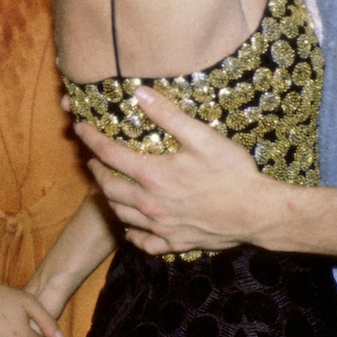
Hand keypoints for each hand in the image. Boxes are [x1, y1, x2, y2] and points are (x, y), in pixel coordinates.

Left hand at [73, 88, 278, 255]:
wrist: (256, 213)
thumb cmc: (232, 173)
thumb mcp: (202, 136)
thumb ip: (168, 115)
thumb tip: (139, 94)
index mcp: (152, 175)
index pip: (109, 155)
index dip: (91, 139)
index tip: (80, 129)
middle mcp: (150, 204)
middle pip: (109, 188)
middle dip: (97, 171)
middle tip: (93, 160)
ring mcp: (161, 227)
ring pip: (121, 215)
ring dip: (109, 199)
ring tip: (107, 187)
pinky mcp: (175, 243)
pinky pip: (144, 242)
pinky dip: (132, 233)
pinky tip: (132, 227)